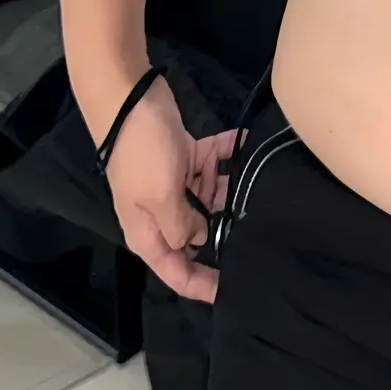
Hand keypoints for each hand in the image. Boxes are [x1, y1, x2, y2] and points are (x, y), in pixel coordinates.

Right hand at [98, 75, 239, 302]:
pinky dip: (229, 153)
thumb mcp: (161, 198)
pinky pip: (213, 160)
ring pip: (210, 197)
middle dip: (223, 234)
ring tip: (260, 186)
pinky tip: (247, 144)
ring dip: (230, 190)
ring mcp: (173, 182)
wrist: (129, 98)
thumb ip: (182, 227)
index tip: (231, 291)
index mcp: (148, 231)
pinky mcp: (184, 155)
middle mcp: (160, 212)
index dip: (200, 285)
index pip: (174, 271)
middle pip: (196, 235)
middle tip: (259, 233)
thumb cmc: (143, 154)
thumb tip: (201, 239)